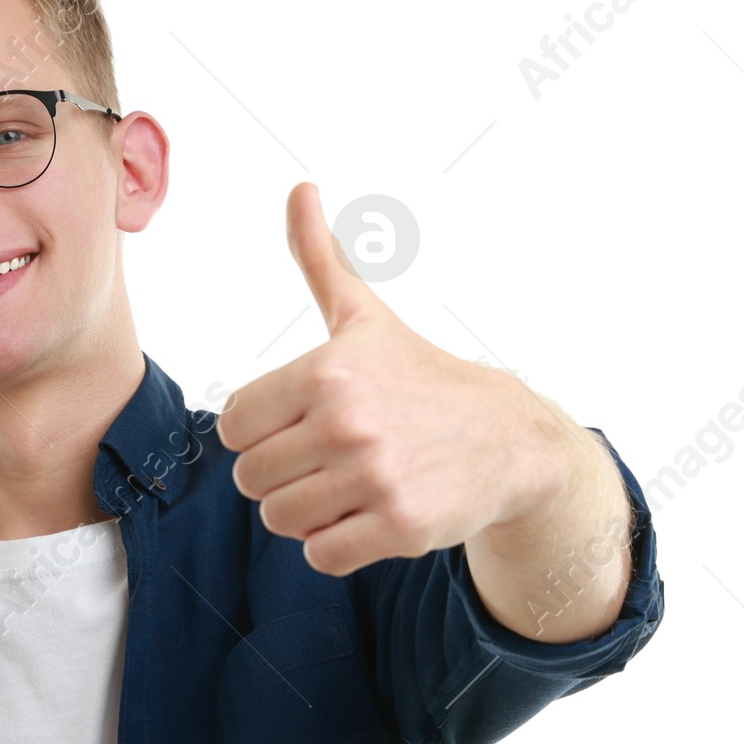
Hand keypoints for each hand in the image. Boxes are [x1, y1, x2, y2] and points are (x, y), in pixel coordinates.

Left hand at [216, 185, 562, 576]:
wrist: (509, 439)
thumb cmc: (419, 378)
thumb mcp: (365, 318)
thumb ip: (319, 260)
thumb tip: (299, 188)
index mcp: (324, 371)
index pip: (234, 426)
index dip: (261, 433)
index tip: (301, 425)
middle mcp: (346, 422)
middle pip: (251, 478)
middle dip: (282, 476)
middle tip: (328, 461)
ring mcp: (374, 477)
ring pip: (281, 520)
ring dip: (307, 512)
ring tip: (348, 487)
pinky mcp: (399, 527)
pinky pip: (321, 555)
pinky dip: (335, 545)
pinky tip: (367, 516)